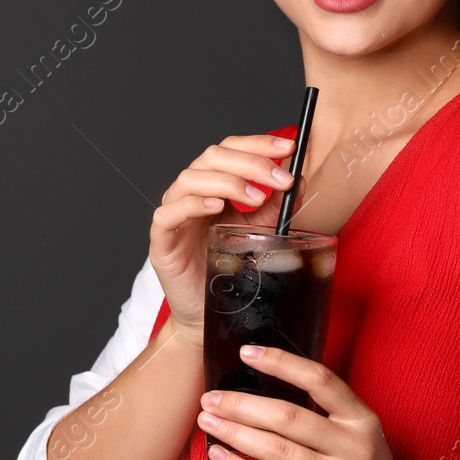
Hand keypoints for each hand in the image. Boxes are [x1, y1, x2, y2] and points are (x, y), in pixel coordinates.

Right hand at [149, 135, 305, 345]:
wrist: (207, 316)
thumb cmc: (227, 273)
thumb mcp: (258, 233)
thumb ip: (274, 207)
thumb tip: (297, 179)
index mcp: (212, 187)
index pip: (230, 150)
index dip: (257, 144)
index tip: (288, 147)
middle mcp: (191, 194)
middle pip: (212, 157)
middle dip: (250, 162)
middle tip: (280, 178)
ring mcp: (174, 214)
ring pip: (191, 178)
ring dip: (228, 182)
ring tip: (256, 197)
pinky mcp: (161, 239)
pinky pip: (169, 212)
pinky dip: (193, 203)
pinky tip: (217, 207)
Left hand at [197, 344, 426, 459]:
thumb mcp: (357, 433)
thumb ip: (322, 412)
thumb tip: (258, 389)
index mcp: (361, 419)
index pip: (320, 380)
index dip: (282, 363)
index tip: (246, 352)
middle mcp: (353, 447)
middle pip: (288, 416)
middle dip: (241, 404)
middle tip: (210, 397)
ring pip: (275, 450)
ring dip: (234, 432)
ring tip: (208, 421)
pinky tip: (218, 455)